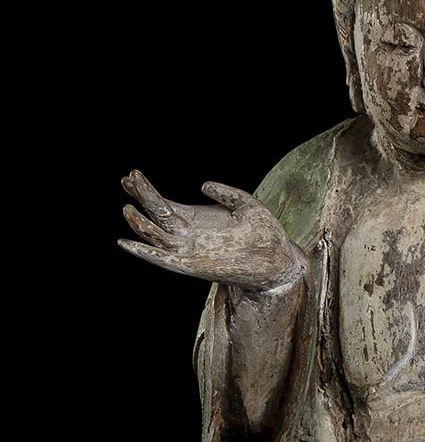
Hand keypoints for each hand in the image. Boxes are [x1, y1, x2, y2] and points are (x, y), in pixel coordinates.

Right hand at [117, 169, 305, 291]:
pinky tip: (127, 243)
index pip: (164, 205)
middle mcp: (189, 236)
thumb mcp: (245, 205)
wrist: (280, 260)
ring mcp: (189, 251)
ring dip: (139, 224)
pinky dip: (145, 252)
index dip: (146, 191)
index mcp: (197, 220)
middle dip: (141, 198)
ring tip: (127, 207)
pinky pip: (163, 260)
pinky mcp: (193, 266)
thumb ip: (226, 193)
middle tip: (127, 178)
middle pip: (156, 216)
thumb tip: (203, 184)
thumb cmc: (266, 234)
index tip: (131, 176)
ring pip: (155, 236)